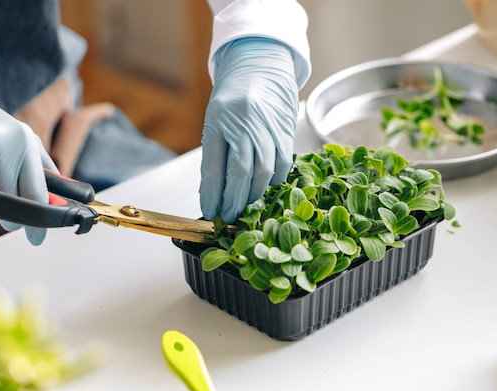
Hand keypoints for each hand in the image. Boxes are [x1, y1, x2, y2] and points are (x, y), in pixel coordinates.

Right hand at [0, 77, 56, 244]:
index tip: (37, 238)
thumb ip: (41, 166)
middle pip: (10, 202)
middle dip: (10, 217)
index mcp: (26, 142)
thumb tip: (61, 196)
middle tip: (10, 220)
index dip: (38, 220)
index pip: (36, 192)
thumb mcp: (20, 137)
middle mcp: (5, 144)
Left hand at [200, 37, 298, 223]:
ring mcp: (268, 126)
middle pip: (241, 171)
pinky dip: (273, 182)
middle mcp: (245, 122)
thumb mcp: (215, 121)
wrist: (260, 66)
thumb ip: (215, 154)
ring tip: (244, 208)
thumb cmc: (233, 97)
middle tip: (228, 217)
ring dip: (253, 195)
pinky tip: (264, 190)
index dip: (213, 193)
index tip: (210, 212)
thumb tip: (214, 193)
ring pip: (263, 171)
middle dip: (234, 200)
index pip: (215, 165)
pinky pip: (281, 164)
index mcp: (220, 119)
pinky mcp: (286, 131)